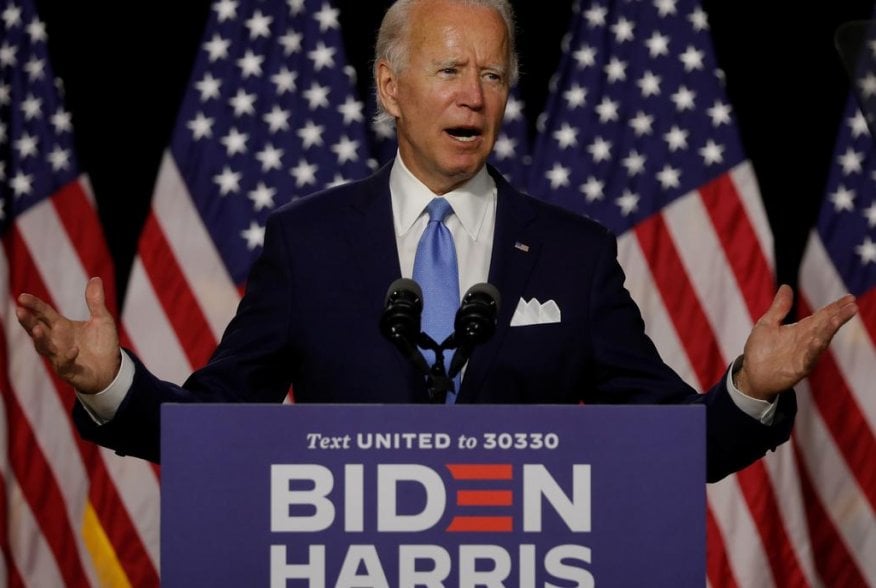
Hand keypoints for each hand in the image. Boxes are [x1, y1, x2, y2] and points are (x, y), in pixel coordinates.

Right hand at [16, 277, 120, 394]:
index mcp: (61, 327)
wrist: (111, 369)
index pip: (44, 313)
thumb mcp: (102, 319)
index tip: (22, 297)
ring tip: (37, 329)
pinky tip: (73, 350)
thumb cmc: (102, 344)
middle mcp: (56, 341)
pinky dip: (67, 357)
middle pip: (37, 330)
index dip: (34, 305)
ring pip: (44, 348)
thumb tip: (95, 278)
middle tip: (20, 311)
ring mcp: (60, 357)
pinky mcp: (70, 371)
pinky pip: (65, 365)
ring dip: (40, 339)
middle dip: (28, 321)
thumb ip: (95, 301)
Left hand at [734, 284, 857, 400]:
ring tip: (838, 318)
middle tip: (852, 306)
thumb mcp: (768, 324)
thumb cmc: (761, 350)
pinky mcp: (798, 368)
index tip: (849, 298)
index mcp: (801, 330)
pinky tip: (819, 340)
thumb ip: (779, 307)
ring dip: (829, 330)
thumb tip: (786, 287)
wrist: (752, 375)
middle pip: (824, 326)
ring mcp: (804, 355)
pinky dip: (813, 349)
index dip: (835, 308)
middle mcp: (806, 341)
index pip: (821, 316)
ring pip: (820, 341)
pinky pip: (808, 358)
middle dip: (838, 316)